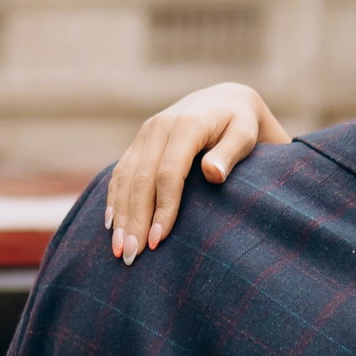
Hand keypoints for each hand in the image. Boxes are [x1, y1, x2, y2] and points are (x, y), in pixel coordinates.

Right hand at [104, 83, 286, 260]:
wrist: (223, 100)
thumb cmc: (240, 124)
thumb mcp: (245, 135)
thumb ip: (230, 153)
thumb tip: (212, 174)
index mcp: (186, 125)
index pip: (168, 173)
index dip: (162, 209)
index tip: (158, 240)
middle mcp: (159, 127)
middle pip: (141, 180)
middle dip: (135, 220)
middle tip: (130, 256)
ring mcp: (145, 134)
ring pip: (125, 178)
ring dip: (120, 215)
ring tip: (119, 250)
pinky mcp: (139, 142)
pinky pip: (120, 173)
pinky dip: (114, 199)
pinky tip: (111, 225)